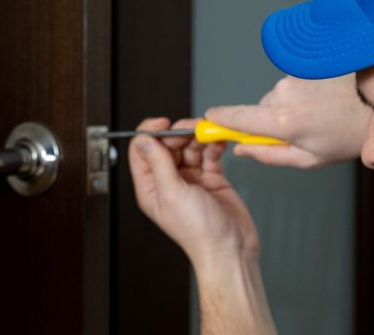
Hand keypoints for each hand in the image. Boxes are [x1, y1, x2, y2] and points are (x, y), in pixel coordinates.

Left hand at [128, 118, 258, 262]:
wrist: (231, 249)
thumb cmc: (200, 234)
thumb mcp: (172, 194)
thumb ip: (158, 164)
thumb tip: (144, 140)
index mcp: (151, 188)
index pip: (142, 151)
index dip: (151, 133)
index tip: (164, 123)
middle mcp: (169, 182)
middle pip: (168, 145)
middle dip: (179, 132)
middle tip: (192, 128)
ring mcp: (191, 180)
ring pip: (190, 147)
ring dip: (198, 136)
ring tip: (208, 132)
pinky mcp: (212, 180)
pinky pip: (209, 155)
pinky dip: (214, 145)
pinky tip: (219, 141)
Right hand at [205, 74, 368, 168]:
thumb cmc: (347, 135)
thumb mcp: (309, 159)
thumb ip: (270, 156)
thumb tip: (242, 149)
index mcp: (284, 122)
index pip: (238, 119)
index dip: (221, 120)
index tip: (208, 121)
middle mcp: (284, 94)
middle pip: (260, 109)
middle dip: (273, 121)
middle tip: (303, 131)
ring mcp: (295, 76)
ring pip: (278, 96)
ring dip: (292, 106)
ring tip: (321, 114)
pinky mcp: (306, 64)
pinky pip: (293, 83)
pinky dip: (304, 92)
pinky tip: (325, 98)